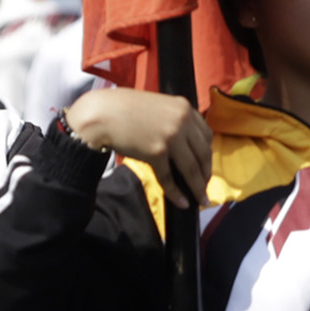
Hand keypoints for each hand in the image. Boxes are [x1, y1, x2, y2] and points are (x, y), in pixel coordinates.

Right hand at [65, 88, 210, 205]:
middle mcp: (182, 121)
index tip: (205, 167)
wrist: (101, 114)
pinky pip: (169, 178)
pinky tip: (181, 203)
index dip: (207, 155)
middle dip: (206, 174)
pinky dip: (176, 193)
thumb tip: (184, 148)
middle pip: (203, 154)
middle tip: (204, 188)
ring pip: (191, 169)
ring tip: (201, 200)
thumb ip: (174, 121)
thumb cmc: (124, 109)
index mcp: (184, 107)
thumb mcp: (158, 108)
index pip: (206, 135)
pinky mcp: (157, 152)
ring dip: (198, 188)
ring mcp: (171, 137)